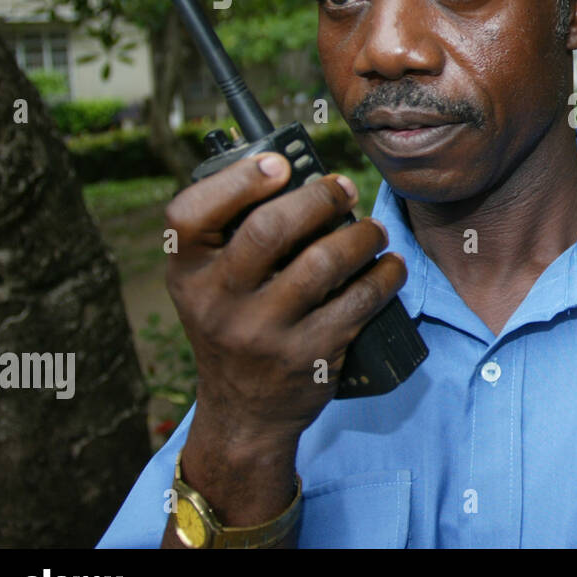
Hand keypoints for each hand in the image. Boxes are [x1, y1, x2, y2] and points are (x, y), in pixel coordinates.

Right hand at [163, 152, 404, 523]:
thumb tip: (299, 174)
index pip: (189, 214)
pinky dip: (384, 275)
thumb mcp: (210, 285)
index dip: (236, 180)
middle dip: (319, 198)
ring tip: (374, 231)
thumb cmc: (234, 325)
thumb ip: (232, 235)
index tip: (279, 164)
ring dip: (362, 235)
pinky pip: (360, 300)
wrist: (244, 413)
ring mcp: (263, 333)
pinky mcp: (309, 355)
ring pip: (324, 262)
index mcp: (186, 274)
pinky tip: (389, 266)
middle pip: (269, 229)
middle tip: (343, 188)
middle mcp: (217, 303)